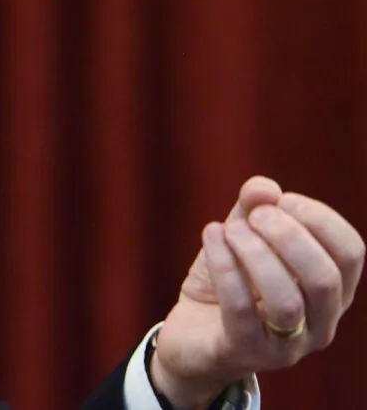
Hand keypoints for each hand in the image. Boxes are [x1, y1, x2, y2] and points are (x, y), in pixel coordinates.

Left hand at [150, 176, 364, 408]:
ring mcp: (287, 346)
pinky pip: (240, 311)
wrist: (192, 333)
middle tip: (254, 216)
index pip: (351, 252)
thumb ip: (253, 208)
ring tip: (229, 229)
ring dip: (255, 254)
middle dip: (288, 236)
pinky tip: (211, 237)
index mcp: (333, 291)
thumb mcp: (242, 236)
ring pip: (286, 301)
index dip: (319, 218)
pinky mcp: (246, 353)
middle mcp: (321, 323)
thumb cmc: (230, 280)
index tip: (281, 200)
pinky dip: (225, 267)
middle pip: (324, 278)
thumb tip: (263, 188)